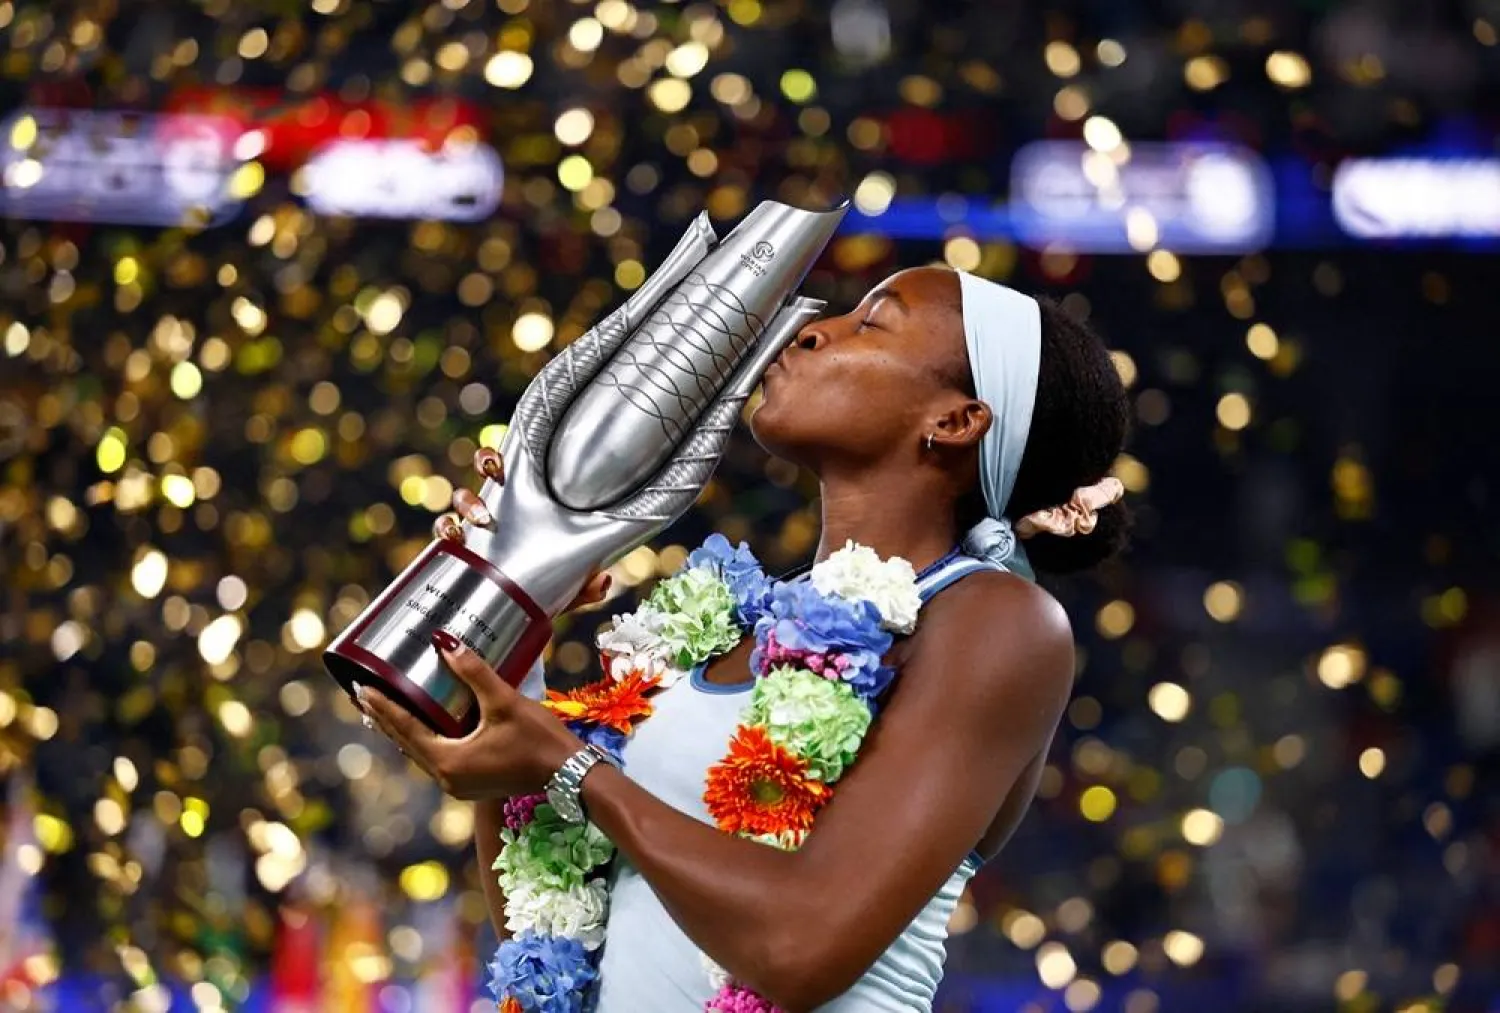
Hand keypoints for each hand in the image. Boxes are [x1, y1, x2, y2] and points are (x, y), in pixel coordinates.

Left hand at [357, 633, 580, 799]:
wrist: (570, 774)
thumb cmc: (539, 740)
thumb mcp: (504, 701)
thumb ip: (473, 672)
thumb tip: (445, 643)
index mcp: (449, 761)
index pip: (406, 728)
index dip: (383, 707)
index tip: (363, 688)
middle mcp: (448, 778)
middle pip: (407, 742)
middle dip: (386, 718)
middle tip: (364, 694)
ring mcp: (459, 784)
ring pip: (421, 752)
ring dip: (403, 729)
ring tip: (384, 708)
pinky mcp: (472, 783)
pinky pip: (437, 758)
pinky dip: (424, 739)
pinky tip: (422, 725)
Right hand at [434, 446, 612, 611]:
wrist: (517, 624)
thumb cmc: (544, 592)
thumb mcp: (566, 590)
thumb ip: (584, 587)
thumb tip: (602, 582)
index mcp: (518, 510)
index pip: (505, 476)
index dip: (494, 460)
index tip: (497, 462)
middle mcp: (491, 517)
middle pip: (475, 487)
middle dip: (478, 479)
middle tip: (489, 497)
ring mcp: (470, 535)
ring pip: (454, 508)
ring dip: (462, 509)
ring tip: (477, 523)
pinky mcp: (454, 556)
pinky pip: (440, 539)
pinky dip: (443, 536)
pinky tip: (451, 542)